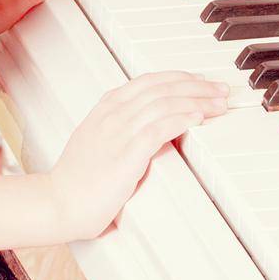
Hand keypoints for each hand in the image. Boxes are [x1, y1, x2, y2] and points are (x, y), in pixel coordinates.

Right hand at [45, 71, 230, 241]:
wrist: (57, 202)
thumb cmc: (77, 179)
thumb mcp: (97, 140)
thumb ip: (120, 127)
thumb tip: (149, 125)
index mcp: (107, 106)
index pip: (150, 80)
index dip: (180, 78)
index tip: (202, 82)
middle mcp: (113, 112)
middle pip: (163, 87)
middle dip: (197, 85)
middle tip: (220, 90)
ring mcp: (119, 130)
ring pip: (166, 103)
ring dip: (198, 100)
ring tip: (219, 104)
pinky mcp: (126, 152)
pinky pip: (160, 127)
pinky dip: (183, 118)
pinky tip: (199, 118)